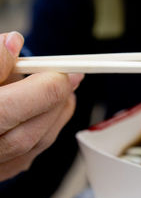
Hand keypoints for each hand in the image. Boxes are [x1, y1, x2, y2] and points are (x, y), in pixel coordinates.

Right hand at [0, 32, 83, 180]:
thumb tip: (13, 42)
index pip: (15, 106)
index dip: (47, 84)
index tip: (62, 67)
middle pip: (30, 130)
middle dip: (55, 100)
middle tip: (69, 76)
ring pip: (34, 145)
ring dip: (55, 115)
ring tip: (61, 91)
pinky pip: (29, 155)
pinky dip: (45, 130)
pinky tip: (47, 112)